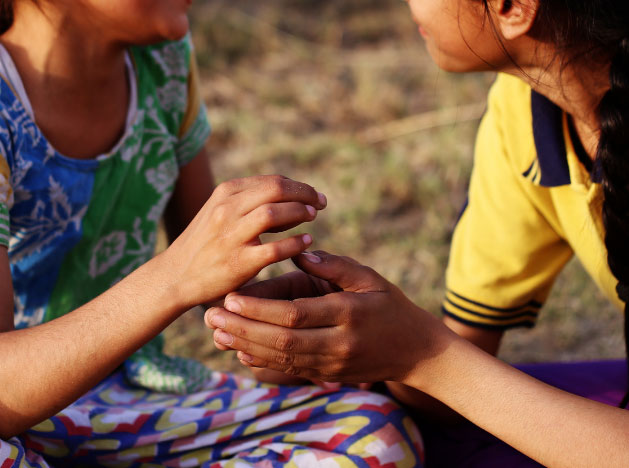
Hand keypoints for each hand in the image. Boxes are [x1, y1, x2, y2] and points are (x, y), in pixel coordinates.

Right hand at [161, 175, 325, 308]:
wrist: (175, 276)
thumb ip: (248, 200)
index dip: (299, 186)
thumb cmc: (205, 244)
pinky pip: (275, 249)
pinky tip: (306, 243)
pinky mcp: (238, 263)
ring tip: (312, 218)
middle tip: (321, 203)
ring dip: (300, 213)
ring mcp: (231, 235)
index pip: (273, 181)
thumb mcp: (219, 211)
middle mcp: (227, 209)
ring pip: (274, 212)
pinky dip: (296, 243)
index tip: (314, 196)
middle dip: (305, 193)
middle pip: (276, 189)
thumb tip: (288, 193)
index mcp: (225, 193)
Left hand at [204, 250, 444, 385]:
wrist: (416, 351)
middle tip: (211, 315)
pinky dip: (261, 362)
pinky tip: (238, 350)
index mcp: (348, 313)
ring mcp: (333, 364)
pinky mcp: (328, 374)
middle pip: (281, 339)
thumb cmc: (391, 306)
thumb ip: (336, 266)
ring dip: (245, 346)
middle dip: (242, 329)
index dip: (260, 307)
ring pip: (280, 358)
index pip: (295, 313)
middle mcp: (338, 343)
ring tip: (216, 331)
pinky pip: (289, 370)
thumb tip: (301, 253)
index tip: (232, 296)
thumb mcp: (370, 278)